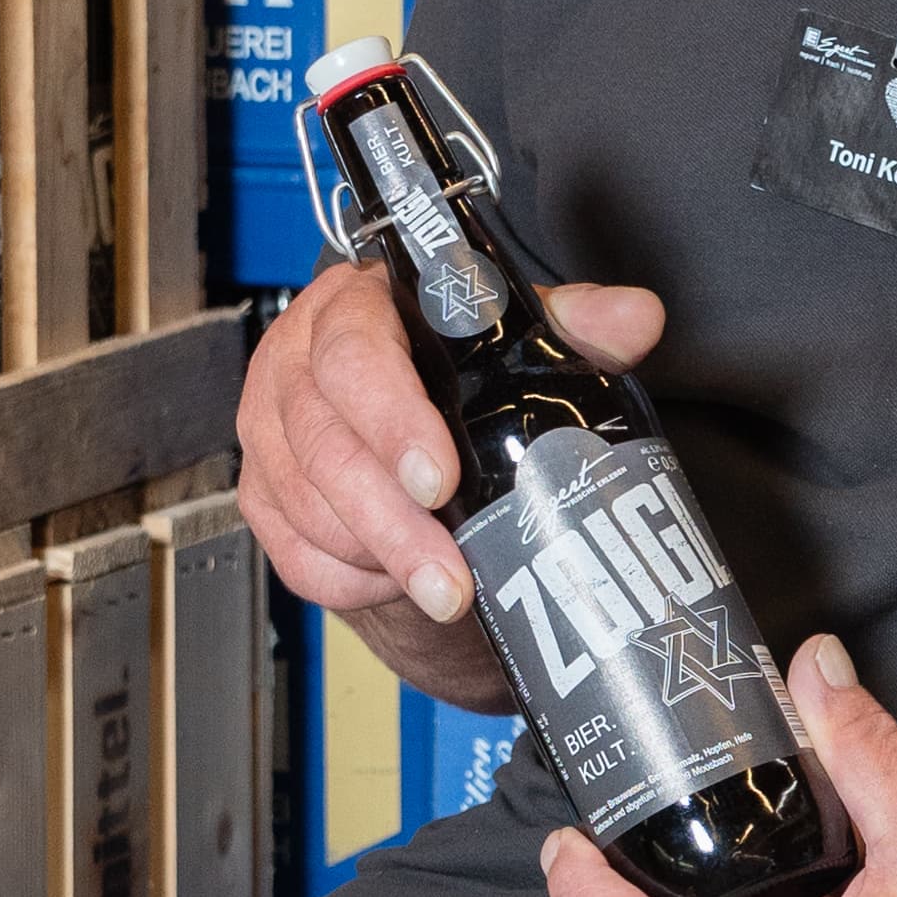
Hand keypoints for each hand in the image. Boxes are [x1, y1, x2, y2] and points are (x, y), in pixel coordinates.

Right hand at [234, 253, 671, 665]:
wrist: (419, 455)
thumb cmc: (461, 384)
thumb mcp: (521, 346)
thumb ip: (574, 325)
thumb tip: (634, 319)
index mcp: (353, 307)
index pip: (354, 355)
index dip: (394, 420)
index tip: (441, 479)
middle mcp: (294, 363)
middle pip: (324, 445)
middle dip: (394, 522)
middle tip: (452, 575)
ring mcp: (268, 434)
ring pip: (308, 508)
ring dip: (381, 558)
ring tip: (446, 589)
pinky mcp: (262, 498)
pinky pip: (295, 554)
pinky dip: (351, 580)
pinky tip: (398, 583)